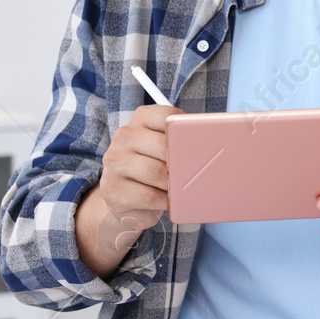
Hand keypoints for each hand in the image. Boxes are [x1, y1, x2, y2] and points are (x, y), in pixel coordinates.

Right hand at [75, 104, 183, 278]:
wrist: (122, 198)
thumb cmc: (151, 169)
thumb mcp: (164, 149)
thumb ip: (180, 142)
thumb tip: (207, 150)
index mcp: (140, 119)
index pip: (167, 117)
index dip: (186, 132)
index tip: (197, 146)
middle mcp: (124, 136)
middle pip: (164, 147)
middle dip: (182, 164)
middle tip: (192, 174)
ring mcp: (115, 162)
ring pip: (156, 172)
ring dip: (173, 184)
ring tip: (179, 188)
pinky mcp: (113, 188)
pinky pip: (149, 196)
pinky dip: (164, 201)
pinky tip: (168, 201)